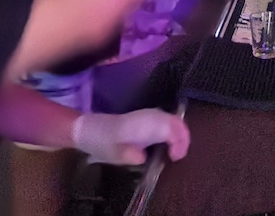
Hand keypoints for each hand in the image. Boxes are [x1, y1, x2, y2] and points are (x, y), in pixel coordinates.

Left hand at [71, 109, 189, 164]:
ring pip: (175, 121)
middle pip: (177, 123)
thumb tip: (143, 157)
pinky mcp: (149, 119)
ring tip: (176, 154)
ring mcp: (151, 116)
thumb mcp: (113, 153)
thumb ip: (129, 154)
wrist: (90, 130)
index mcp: (144, 123)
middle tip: (178, 158)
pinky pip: (169, 123)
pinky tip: (170, 147)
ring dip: (180, 136)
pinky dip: (174, 134)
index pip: (171, 127)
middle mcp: (151, 116)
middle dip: (184, 140)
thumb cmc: (103, 142)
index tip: (174, 158)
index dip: (179, 142)